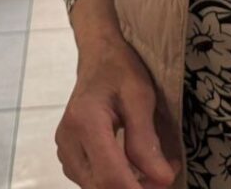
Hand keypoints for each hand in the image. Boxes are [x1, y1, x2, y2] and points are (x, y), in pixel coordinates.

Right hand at [56, 38, 176, 187]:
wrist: (98, 55)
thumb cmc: (120, 69)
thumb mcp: (140, 97)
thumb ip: (147, 140)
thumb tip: (164, 180)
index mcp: (85, 123)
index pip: (110, 177)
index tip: (166, 185)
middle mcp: (68, 142)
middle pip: (101, 188)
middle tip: (165, 175)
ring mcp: (64, 150)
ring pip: (95, 188)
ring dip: (126, 187)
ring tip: (154, 170)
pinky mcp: (68, 155)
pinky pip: (91, 181)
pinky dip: (115, 182)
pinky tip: (135, 169)